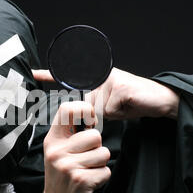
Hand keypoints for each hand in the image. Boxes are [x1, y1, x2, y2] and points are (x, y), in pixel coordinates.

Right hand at [24, 101, 110, 192]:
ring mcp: (68, 166)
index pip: (67, 109)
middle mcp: (58, 151)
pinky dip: (102, 178)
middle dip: (97, 148)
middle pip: (95, 135)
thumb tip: (92, 114)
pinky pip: (106, 171)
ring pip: (103, 153)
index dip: (85, 110)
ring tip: (86, 172)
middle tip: (85, 161)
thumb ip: (70, 135)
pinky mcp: (81, 181)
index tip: (90, 122)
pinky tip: (89, 184)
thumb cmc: (61, 180)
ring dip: (100, 165)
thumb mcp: (57, 154)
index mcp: (52, 141)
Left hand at [32, 67, 179, 119]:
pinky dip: (117, 112)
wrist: (160, 101)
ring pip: (95, 109)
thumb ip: (93, 108)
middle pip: (84, 104)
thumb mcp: (110, 107)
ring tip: (124, 105)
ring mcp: (109, 79)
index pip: (70, 76)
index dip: (50, 74)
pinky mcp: (118, 86)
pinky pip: (107, 110)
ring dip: (109, 114)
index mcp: (96, 79)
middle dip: (94, 115)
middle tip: (115, 106)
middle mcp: (100, 75)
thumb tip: (83, 119)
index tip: (32, 73)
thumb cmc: (134, 104)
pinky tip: (128, 103)